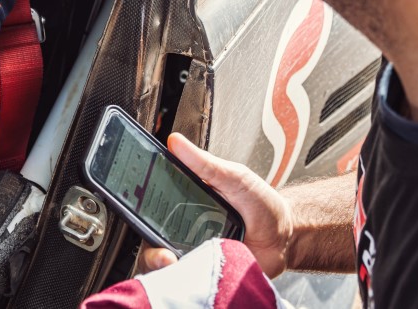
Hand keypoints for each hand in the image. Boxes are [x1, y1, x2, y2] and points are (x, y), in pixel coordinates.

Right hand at [136, 133, 292, 277]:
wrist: (286, 238)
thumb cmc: (262, 205)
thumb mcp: (234, 177)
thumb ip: (206, 163)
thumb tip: (176, 142)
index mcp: (185, 197)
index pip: (152, 195)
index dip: (136, 194)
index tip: (131, 192)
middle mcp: (182, 223)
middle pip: (149, 228)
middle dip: (143, 230)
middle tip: (146, 226)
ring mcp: (190, 248)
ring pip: (160, 255)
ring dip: (157, 258)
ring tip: (167, 256)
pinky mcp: (201, 270)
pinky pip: (182, 274)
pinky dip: (179, 274)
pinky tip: (183, 267)